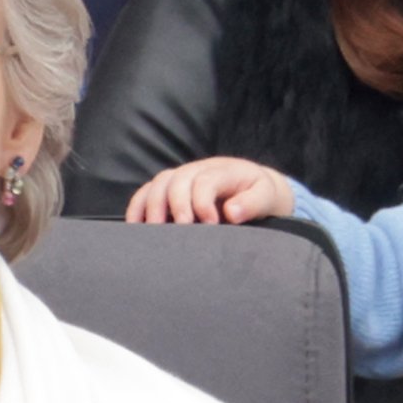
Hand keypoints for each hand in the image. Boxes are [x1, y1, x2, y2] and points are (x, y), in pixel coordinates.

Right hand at [125, 156, 294, 224]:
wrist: (253, 188)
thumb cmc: (258, 195)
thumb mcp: (266, 197)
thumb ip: (252, 203)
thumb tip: (231, 212)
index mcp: (223, 170)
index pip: (205, 181)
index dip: (203, 203)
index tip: (210, 225)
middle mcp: (198, 169)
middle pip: (177, 180)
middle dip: (176, 206)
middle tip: (180, 231)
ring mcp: (181, 177)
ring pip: (158, 184)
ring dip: (152, 207)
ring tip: (154, 233)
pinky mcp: (168, 189)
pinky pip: (146, 192)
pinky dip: (138, 208)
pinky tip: (136, 227)